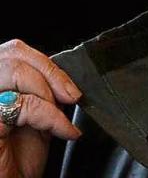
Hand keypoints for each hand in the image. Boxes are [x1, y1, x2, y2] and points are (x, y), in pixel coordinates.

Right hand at [0, 39, 81, 177]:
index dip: (45, 62)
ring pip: (16, 71)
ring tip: (60, 116)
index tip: (69, 85)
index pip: (14, 50)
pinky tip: (64, 132)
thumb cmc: (17, 158)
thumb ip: (41, 89)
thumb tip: (64, 75)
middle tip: (72, 96)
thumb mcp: (35, 114)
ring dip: (48, 91)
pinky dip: (52, 117)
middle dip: (50, 72)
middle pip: (13, 54)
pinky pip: (25, 105)